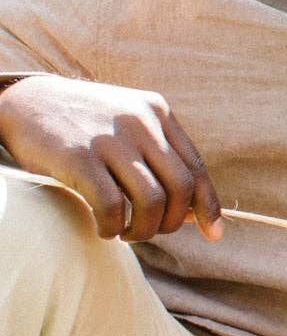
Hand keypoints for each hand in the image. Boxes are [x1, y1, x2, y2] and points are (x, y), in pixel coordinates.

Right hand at [0, 75, 222, 243]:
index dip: (208, 206)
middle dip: (172, 222)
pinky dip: (112, 227)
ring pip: (152, 201)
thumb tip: (191, 212)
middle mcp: (140, 122)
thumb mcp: (127, 124)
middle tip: (151, 232)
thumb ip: (159, 156)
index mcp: (158, 112)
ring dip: (143, 229)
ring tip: (126, 233)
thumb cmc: (82, 123)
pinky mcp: (79, 157)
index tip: (212, 234)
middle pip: (180, 188)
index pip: (196, 168)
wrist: (24, 101)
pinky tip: (104, 229)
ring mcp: (110, 139)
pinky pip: (112, 206)